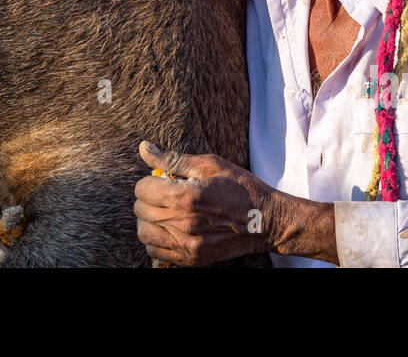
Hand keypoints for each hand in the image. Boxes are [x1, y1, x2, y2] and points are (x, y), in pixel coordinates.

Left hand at [133, 140, 280, 265]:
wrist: (266, 221)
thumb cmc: (240, 188)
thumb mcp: (210, 165)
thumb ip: (173, 159)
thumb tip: (144, 148)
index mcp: (186, 197)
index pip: (142, 189)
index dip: (148, 181)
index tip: (161, 180)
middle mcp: (183, 224)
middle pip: (140, 210)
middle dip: (148, 198)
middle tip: (163, 193)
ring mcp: (187, 245)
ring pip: (144, 233)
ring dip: (148, 220)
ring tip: (163, 211)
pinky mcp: (192, 259)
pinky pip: (156, 252)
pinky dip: (156, 239)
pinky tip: (169, 229)